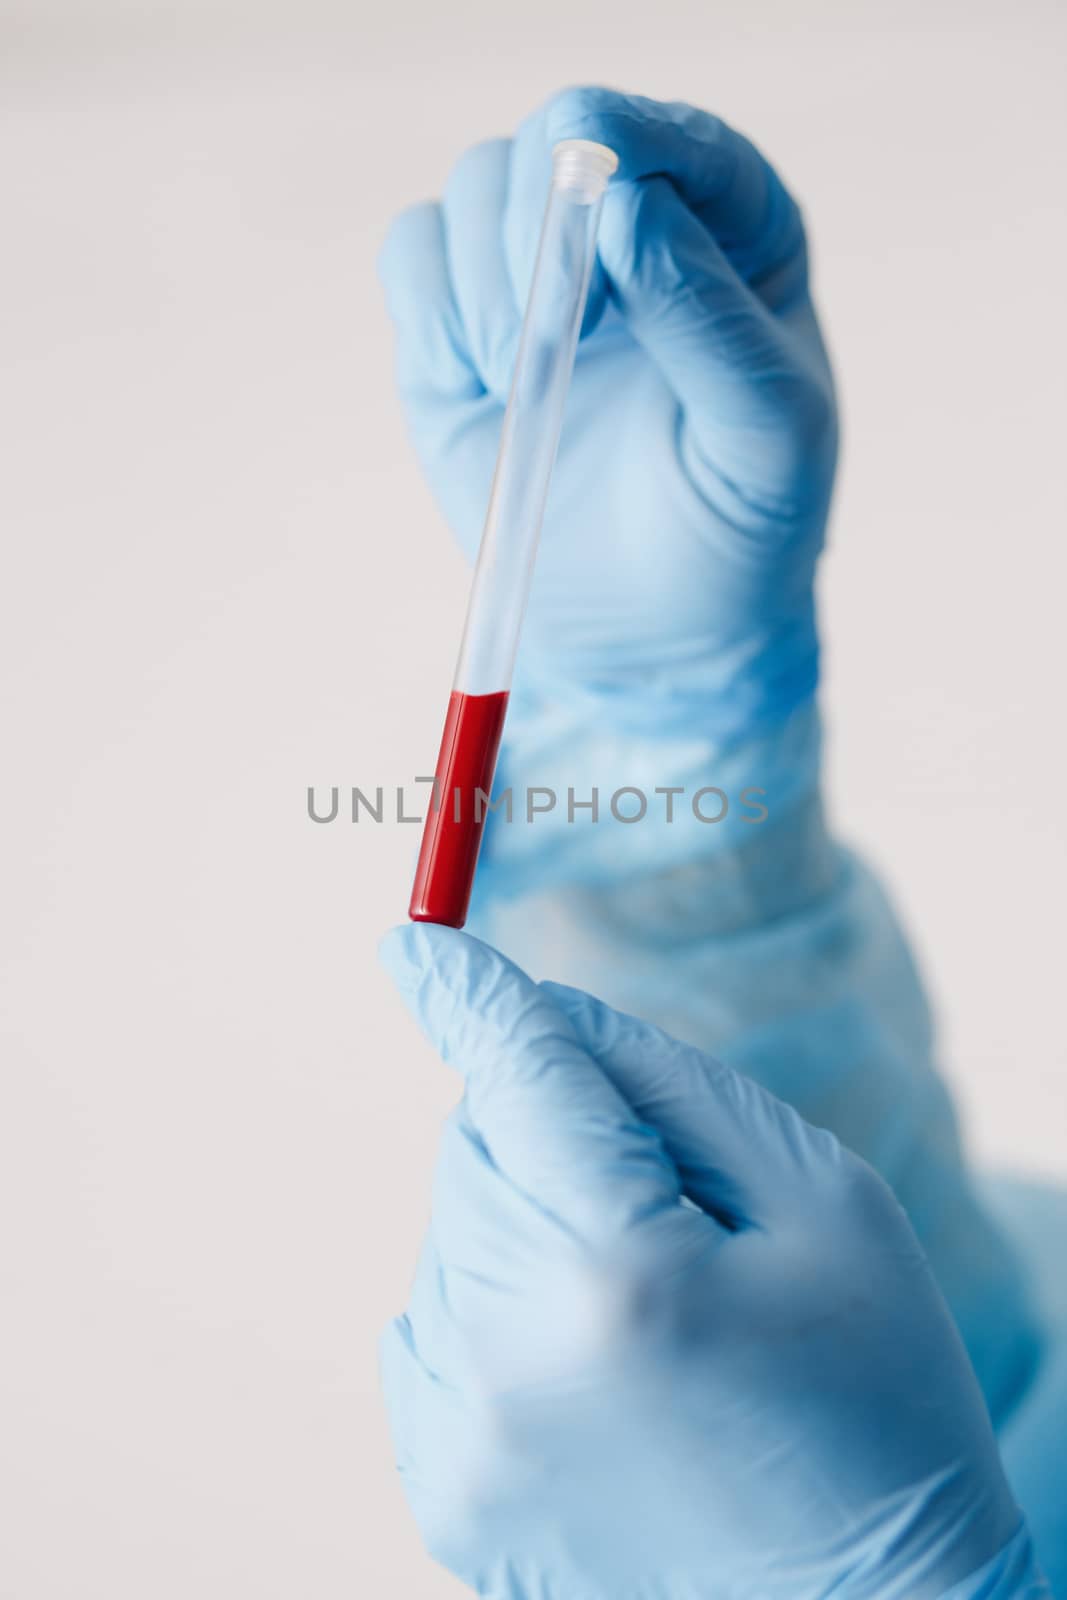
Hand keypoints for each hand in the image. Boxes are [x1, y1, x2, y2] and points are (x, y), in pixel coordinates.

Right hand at [378, 88, 836, 734]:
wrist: (655, 635)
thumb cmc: (734, 531)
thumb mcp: (763, 438)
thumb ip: (709, 319)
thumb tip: (628, 208)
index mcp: (734, 234)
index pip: (672, 137)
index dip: (627, 141)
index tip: (599, 201)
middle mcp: (629, 232)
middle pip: (554, 139)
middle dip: (542, 224)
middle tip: (555, 331)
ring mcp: (535, 277)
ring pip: (476, 186)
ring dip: (486, 274)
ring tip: (523, 375)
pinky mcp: (455, 330)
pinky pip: (412, 253)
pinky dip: (429, 307)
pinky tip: (480, 384)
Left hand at [380, 924, 1039, 1599]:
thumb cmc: (871, 1390)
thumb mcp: (824, 1203)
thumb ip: (670, 1085)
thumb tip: (541, 1011)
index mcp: (623, 1272)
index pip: (519, 1080)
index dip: (470, 998)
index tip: (413, 945)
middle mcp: (510, 1354)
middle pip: (476, 1140)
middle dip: (553, 1133)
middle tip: (667, 1214)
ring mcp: (463, 1435)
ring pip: (454, 1222)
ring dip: (530, 1220)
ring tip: (648, 1315)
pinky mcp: (442, 1488)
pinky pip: (434, 1315)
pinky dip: (501, 1301)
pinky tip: (597, 1365)